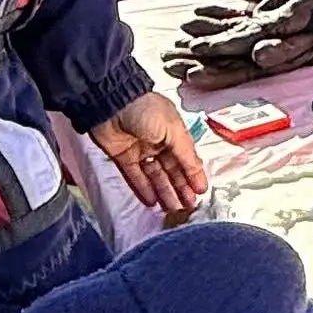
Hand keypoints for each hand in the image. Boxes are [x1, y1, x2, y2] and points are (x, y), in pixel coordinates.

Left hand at [92, 90, 206, 217]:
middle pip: (172, 169)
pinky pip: (135, 176)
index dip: (193, 175)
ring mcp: (140, 150)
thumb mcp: (173, 130)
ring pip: (155, 175)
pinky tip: (152, 201)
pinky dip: (143, 188)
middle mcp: (158, 142)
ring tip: (172, 208)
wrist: (111, 104)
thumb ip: (186, 154)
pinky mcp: (122, 157)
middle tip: (188, 206)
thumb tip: (198, 172)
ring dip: (164, 191)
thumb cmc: (145, 110)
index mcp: (173, 132)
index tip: (201, 191)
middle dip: (181, 187)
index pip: (186, 158)